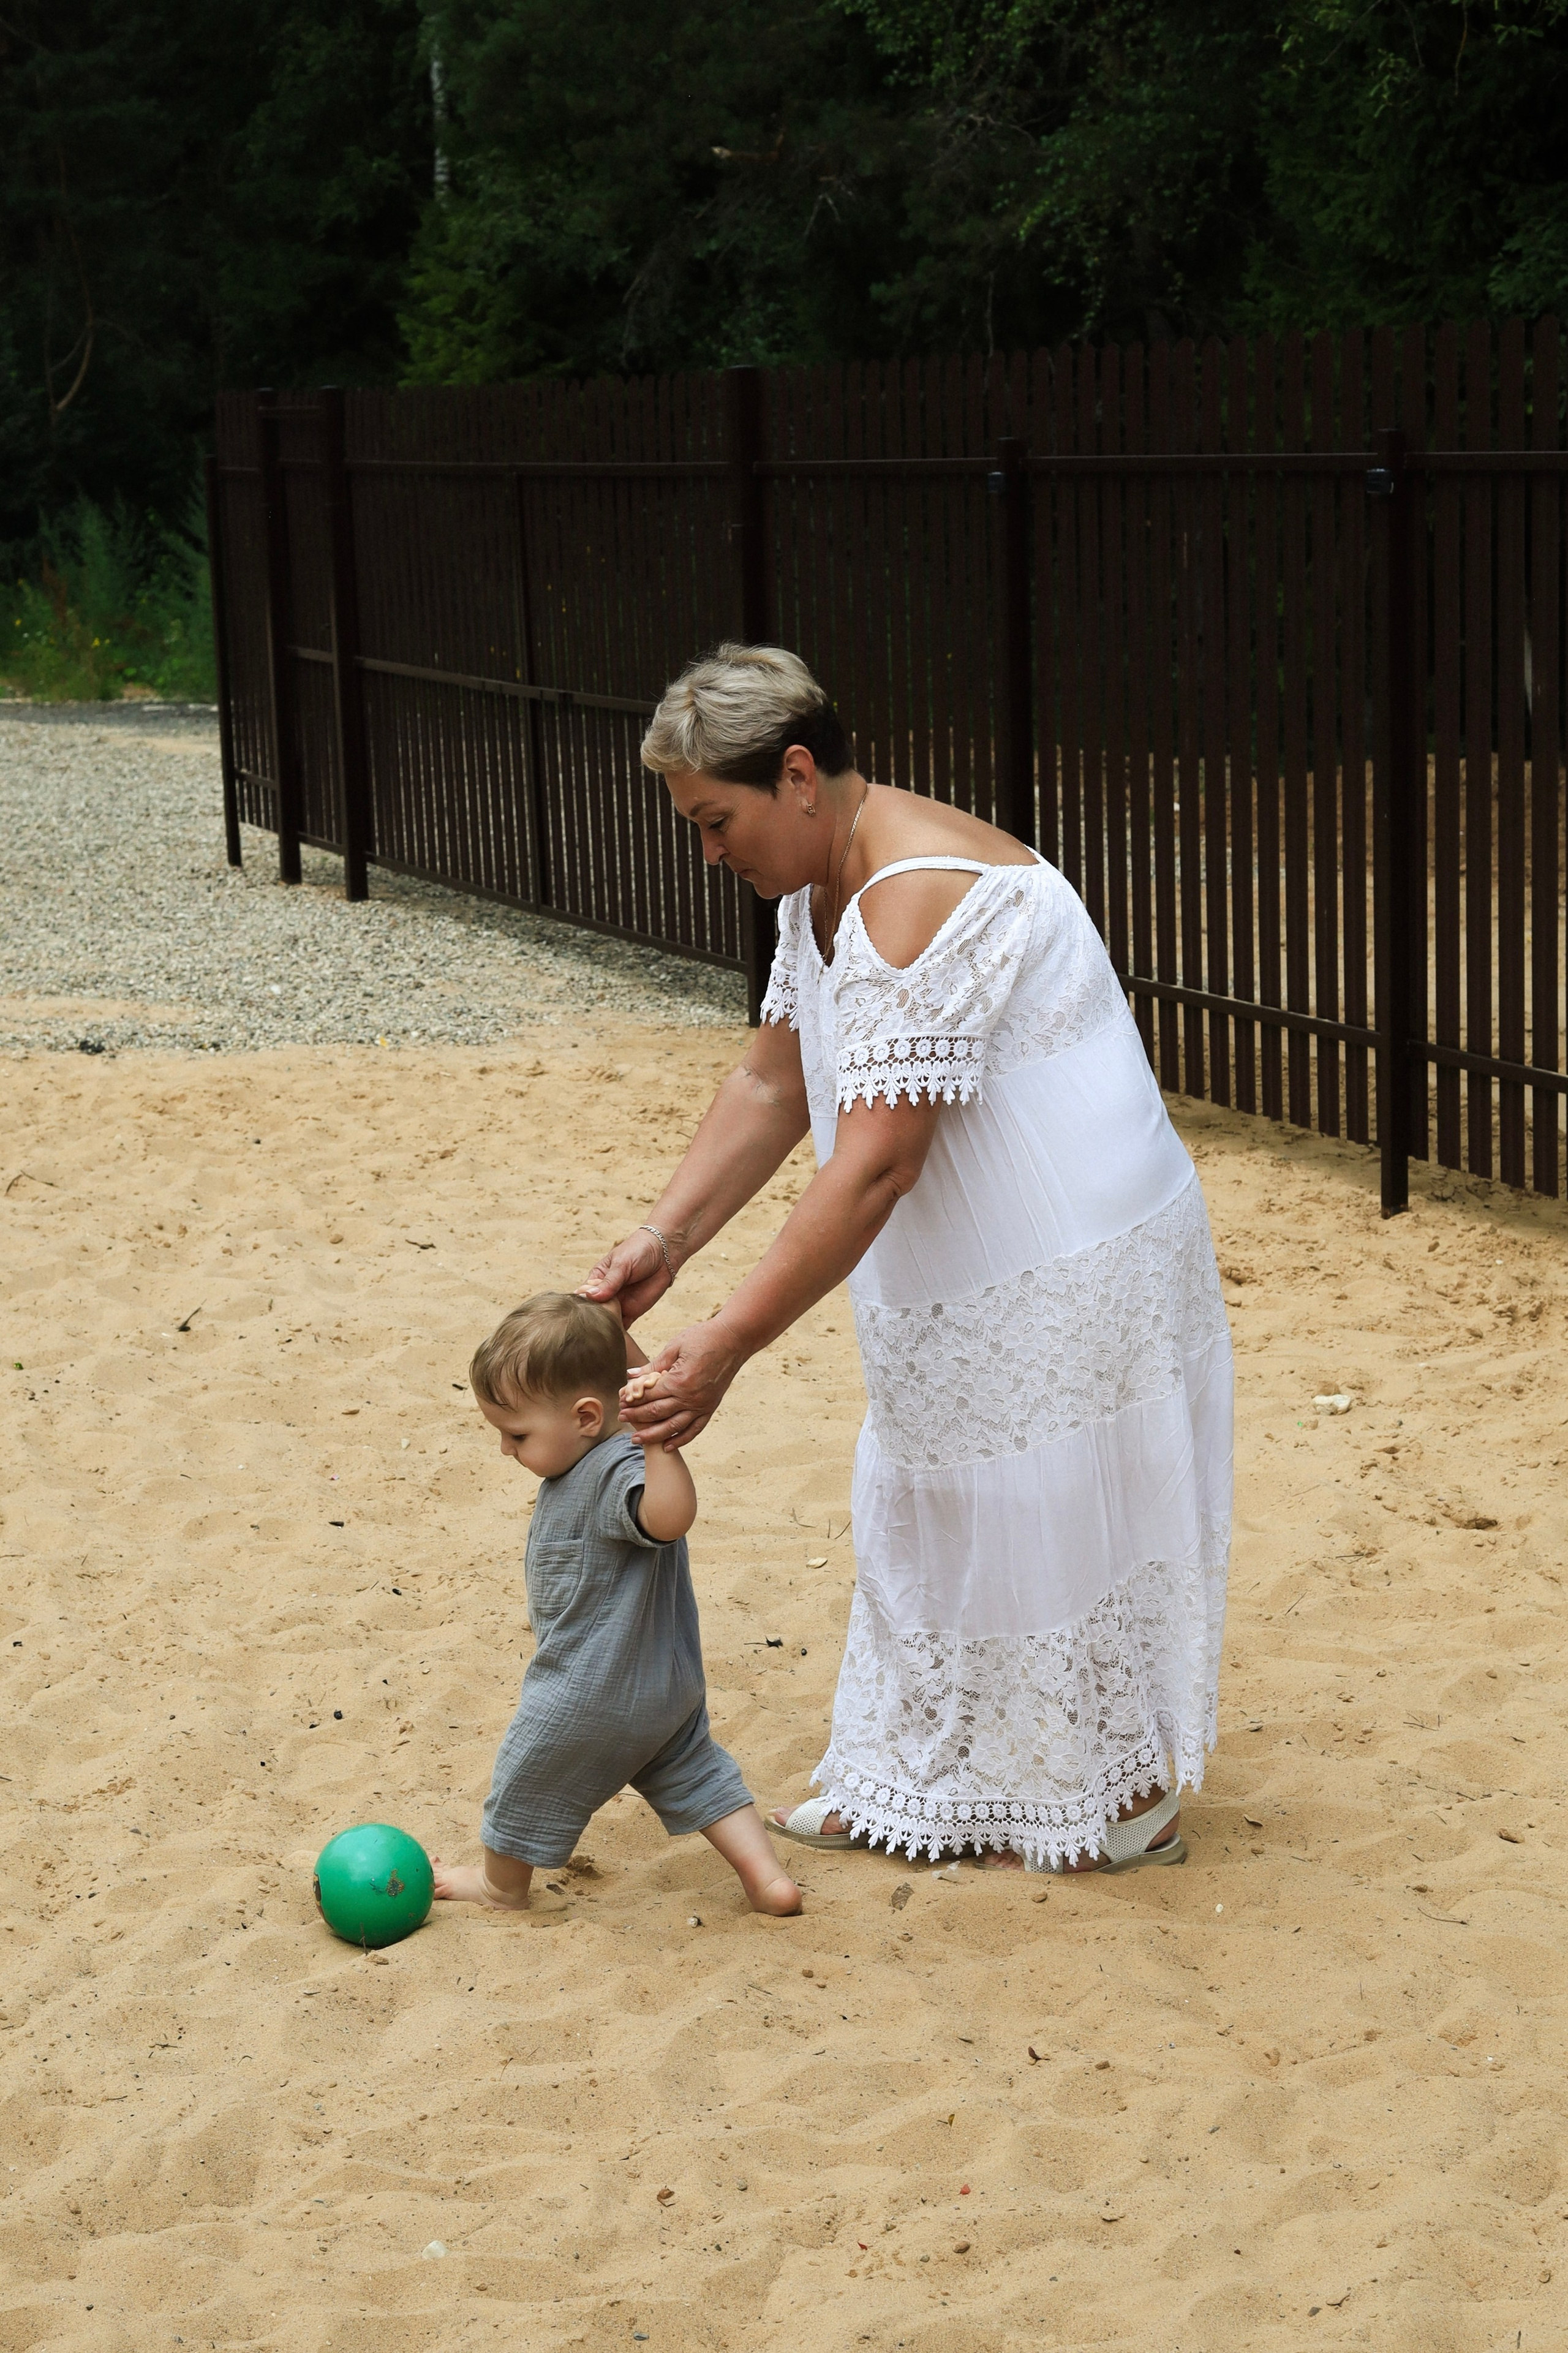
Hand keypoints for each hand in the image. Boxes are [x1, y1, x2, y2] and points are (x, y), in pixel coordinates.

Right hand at [578, 1227, 672, 1327]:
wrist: (664, 1253)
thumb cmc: (638, 1251)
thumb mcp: (621, 1264)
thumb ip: (609, 1281)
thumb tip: (590, 1296)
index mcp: (597, 1279)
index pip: (583, 1295)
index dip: (581, 1304)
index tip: (578, 1313)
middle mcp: (605, 1294)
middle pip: (593, 1311)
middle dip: (591, 1321)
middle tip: (589, 1329)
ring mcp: (618, 1305)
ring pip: (605, 1321)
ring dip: (602, 1329)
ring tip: (598, 1336)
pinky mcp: (632, 1312)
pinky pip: (622, 1326)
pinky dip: (617, 1334)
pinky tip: (612, 1339)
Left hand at [618, 1320, 743, 1448]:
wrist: (734, 1340)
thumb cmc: (703, 1338)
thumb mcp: (675, 1347)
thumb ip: (653, 1365)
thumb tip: (630, 1376)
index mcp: (679, 1381)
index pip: (649, 1395)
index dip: (632, 1399)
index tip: (619, 1401)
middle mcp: (690, 1398)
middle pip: (656, 1413)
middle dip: (636, 1417)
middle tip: (621, 1419)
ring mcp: (701, 1405)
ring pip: (673, 1427)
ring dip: (652, 1435)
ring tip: (636, 1439)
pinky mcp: (710, 1408)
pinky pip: (694, 1430)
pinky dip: (680, 1439)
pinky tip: (667, 1446)